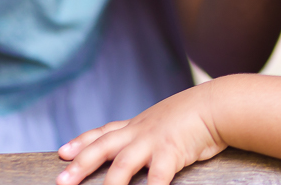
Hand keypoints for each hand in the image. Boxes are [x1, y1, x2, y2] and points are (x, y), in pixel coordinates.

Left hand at [57, 85, 225, 184]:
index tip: (62, 152)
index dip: (82, 142)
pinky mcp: (171, 153)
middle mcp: (141, 132)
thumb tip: (149, 146)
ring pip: (121, 164)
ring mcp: (153, 141)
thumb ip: (155, 131)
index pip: (104, 132)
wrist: (220, 104)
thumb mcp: (169, 119)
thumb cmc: (200, 114)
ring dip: (107, 184)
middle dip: (80, 164)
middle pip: (103, 147)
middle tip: (60, 181)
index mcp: (140, 124)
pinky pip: (155, 178)